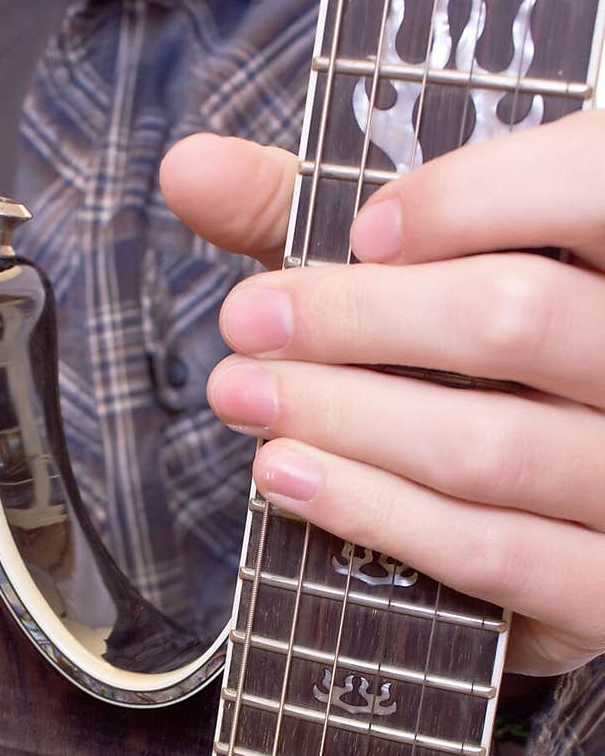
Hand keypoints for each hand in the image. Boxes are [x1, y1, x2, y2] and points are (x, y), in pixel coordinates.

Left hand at [160, 114, 604, 676]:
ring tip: (245, 397)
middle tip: (248, 321)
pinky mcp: (603, 587)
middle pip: (516, 320)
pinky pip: (491, 553)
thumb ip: (311, 211)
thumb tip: (191, 167)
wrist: (554, 521)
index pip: (589, 184)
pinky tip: (289, 481)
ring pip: (490, 446)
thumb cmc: (469, 368)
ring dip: (345, 422)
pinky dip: (375, 515)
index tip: (362, 231)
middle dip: (358, 321)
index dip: (472, 199)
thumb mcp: (407, 269)